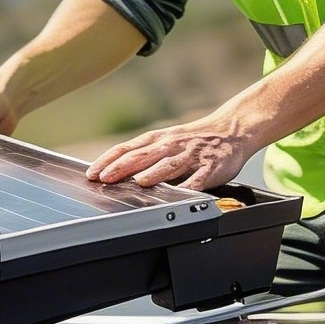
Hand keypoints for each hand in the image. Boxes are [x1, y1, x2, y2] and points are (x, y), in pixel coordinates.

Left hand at [85, 109, 262, 190]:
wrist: (232, 129)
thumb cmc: (194, 138)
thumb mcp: (166, 140)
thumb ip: (145, 154)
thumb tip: (115, 171)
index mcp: (158, 139)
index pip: (127, 149)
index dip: (108, 161)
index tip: (93, 173)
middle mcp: (172, 145)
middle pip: (144, 155)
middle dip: (122, 167)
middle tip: (105, 178)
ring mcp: (192, 155)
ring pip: (170, 164)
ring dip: (154, 173)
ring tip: (139, 182)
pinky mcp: (212, 167)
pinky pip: (200, 178)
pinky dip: (190, 186)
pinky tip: (181, 194)